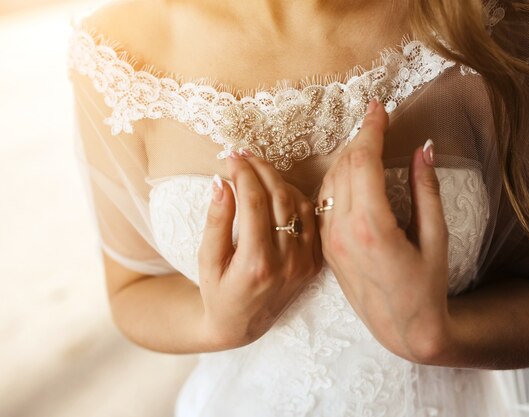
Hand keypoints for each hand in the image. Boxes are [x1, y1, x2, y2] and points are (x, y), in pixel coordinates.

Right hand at [197, 151, 322, 348]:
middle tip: (244, 154)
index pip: (253, 202)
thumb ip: (216, 221)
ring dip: (279, 180)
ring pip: (298, 204)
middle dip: (260, 169)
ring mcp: (304, 264)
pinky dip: (295, 198)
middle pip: (279, 198)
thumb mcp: (207, 260)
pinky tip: (277, 190)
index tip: (230, 157)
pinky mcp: (314, 263)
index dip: (242, 173)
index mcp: (257, 264)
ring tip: (257, 169)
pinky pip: (310, 220)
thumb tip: (221, 182)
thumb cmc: (217, 292)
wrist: (242, 325)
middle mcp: (287, 263)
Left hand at [317, 99, 450, 361]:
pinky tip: (352, 172)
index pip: (363, 162)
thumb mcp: (436, 238)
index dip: (370, 130)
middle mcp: (344, 232)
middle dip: (358, 139)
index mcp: (372, 227)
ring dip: (345, 158)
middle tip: (375, 121)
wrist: (403, 330)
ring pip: (329, 182)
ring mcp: (331, 241)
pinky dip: (337, 180)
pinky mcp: (327, 249)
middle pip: (343, 167)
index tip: (377, 108)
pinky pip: (324, 203)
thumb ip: (426, 190)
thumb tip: (422, 149)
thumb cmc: (428, 287)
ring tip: (366, 142)